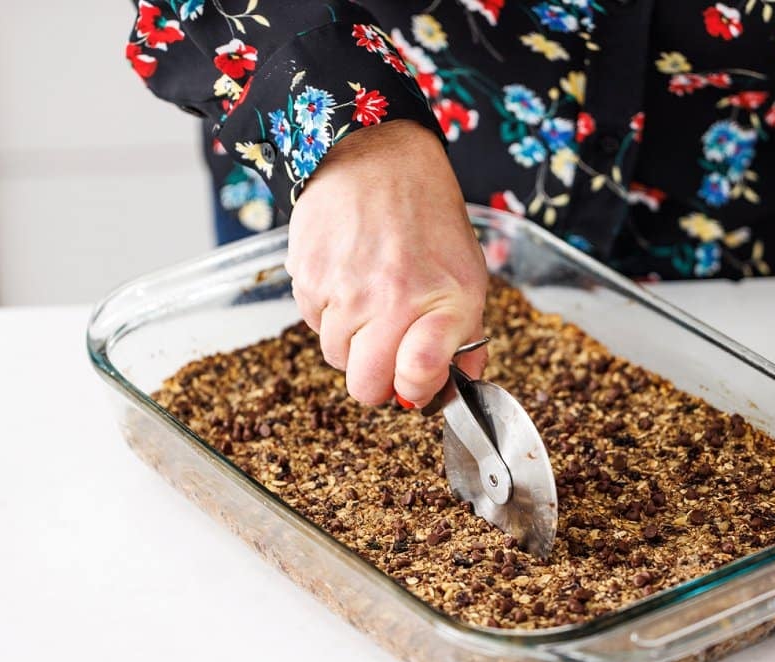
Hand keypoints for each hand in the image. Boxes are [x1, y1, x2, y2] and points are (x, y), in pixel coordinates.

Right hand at [286, 120, 488, 406]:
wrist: (378, 158)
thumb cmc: (428, 219)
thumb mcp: (466, 277)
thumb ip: (465, 339)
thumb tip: (461, 387)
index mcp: (444, 302)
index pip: (418, 378)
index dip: (416, 390)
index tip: (416, 380)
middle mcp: (393, 301)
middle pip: (366, 387)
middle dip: (377, 380)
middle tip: (387, 355)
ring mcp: (345, 291)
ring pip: (335, 358)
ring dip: (351, 343)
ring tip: (369, 302)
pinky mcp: (307, 277)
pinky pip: (313, 324)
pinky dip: (328, 314)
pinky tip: (347, 281)